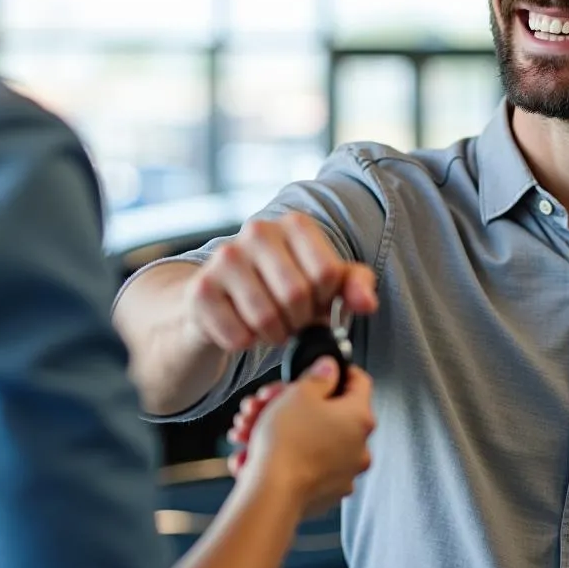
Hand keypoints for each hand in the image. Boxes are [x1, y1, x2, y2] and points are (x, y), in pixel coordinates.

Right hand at [183, 213, 377, 352]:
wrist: (219, 300)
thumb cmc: (280, 289)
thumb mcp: (325, 284)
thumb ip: (354, 286)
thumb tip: (367, 304)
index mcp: (294, 224)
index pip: (327, 274)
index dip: (324, 301)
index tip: (314, 302)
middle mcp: (258, 230)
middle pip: (297, 295)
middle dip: (298, 321)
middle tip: (290, 321)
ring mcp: (225, 257)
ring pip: (266, 318)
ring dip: (272, 336)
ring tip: (269, 327)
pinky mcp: (201, 289)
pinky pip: (237, 335)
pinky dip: (245, 343)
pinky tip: (241, 328)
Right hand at [230, 359, 374, 516]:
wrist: (271, 494)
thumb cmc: (288, 442)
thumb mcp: (300, 393)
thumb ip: (319, 375)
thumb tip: (329, 369)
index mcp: (360, 418)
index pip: (359, 381)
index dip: (339, 370)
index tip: (322, 370)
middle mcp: (359, 448)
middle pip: (328, 413)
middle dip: (293, 404)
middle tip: (268, 401)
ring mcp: (344, 473)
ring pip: (311, 439)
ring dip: (281, 429)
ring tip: (250, 426)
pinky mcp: (325, 493)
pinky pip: (304, 465)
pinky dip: (283, 457)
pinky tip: (254, 453)